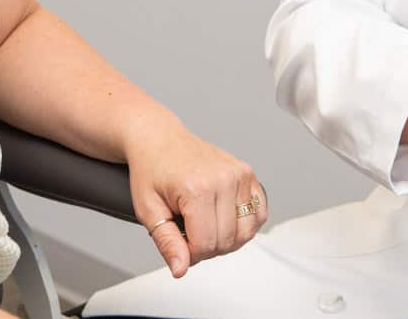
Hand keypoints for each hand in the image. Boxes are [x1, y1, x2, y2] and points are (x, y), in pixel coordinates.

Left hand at [122, 115, 265, 277]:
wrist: (159, 139)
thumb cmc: (152, 170)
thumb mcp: (148, 210)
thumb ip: (167, 242)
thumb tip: (180, 268)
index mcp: (197, 188)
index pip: (206, 245)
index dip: (190, 253)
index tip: (178, 241)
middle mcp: (224, 179)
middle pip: (227, 241)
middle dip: (207, 247)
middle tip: (188, 232)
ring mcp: (239, 175)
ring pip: (246, 232)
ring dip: (227, 238)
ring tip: (205, 225)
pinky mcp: (248, 174)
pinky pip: (259, 214)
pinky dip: (245, 225)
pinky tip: (224, 218)